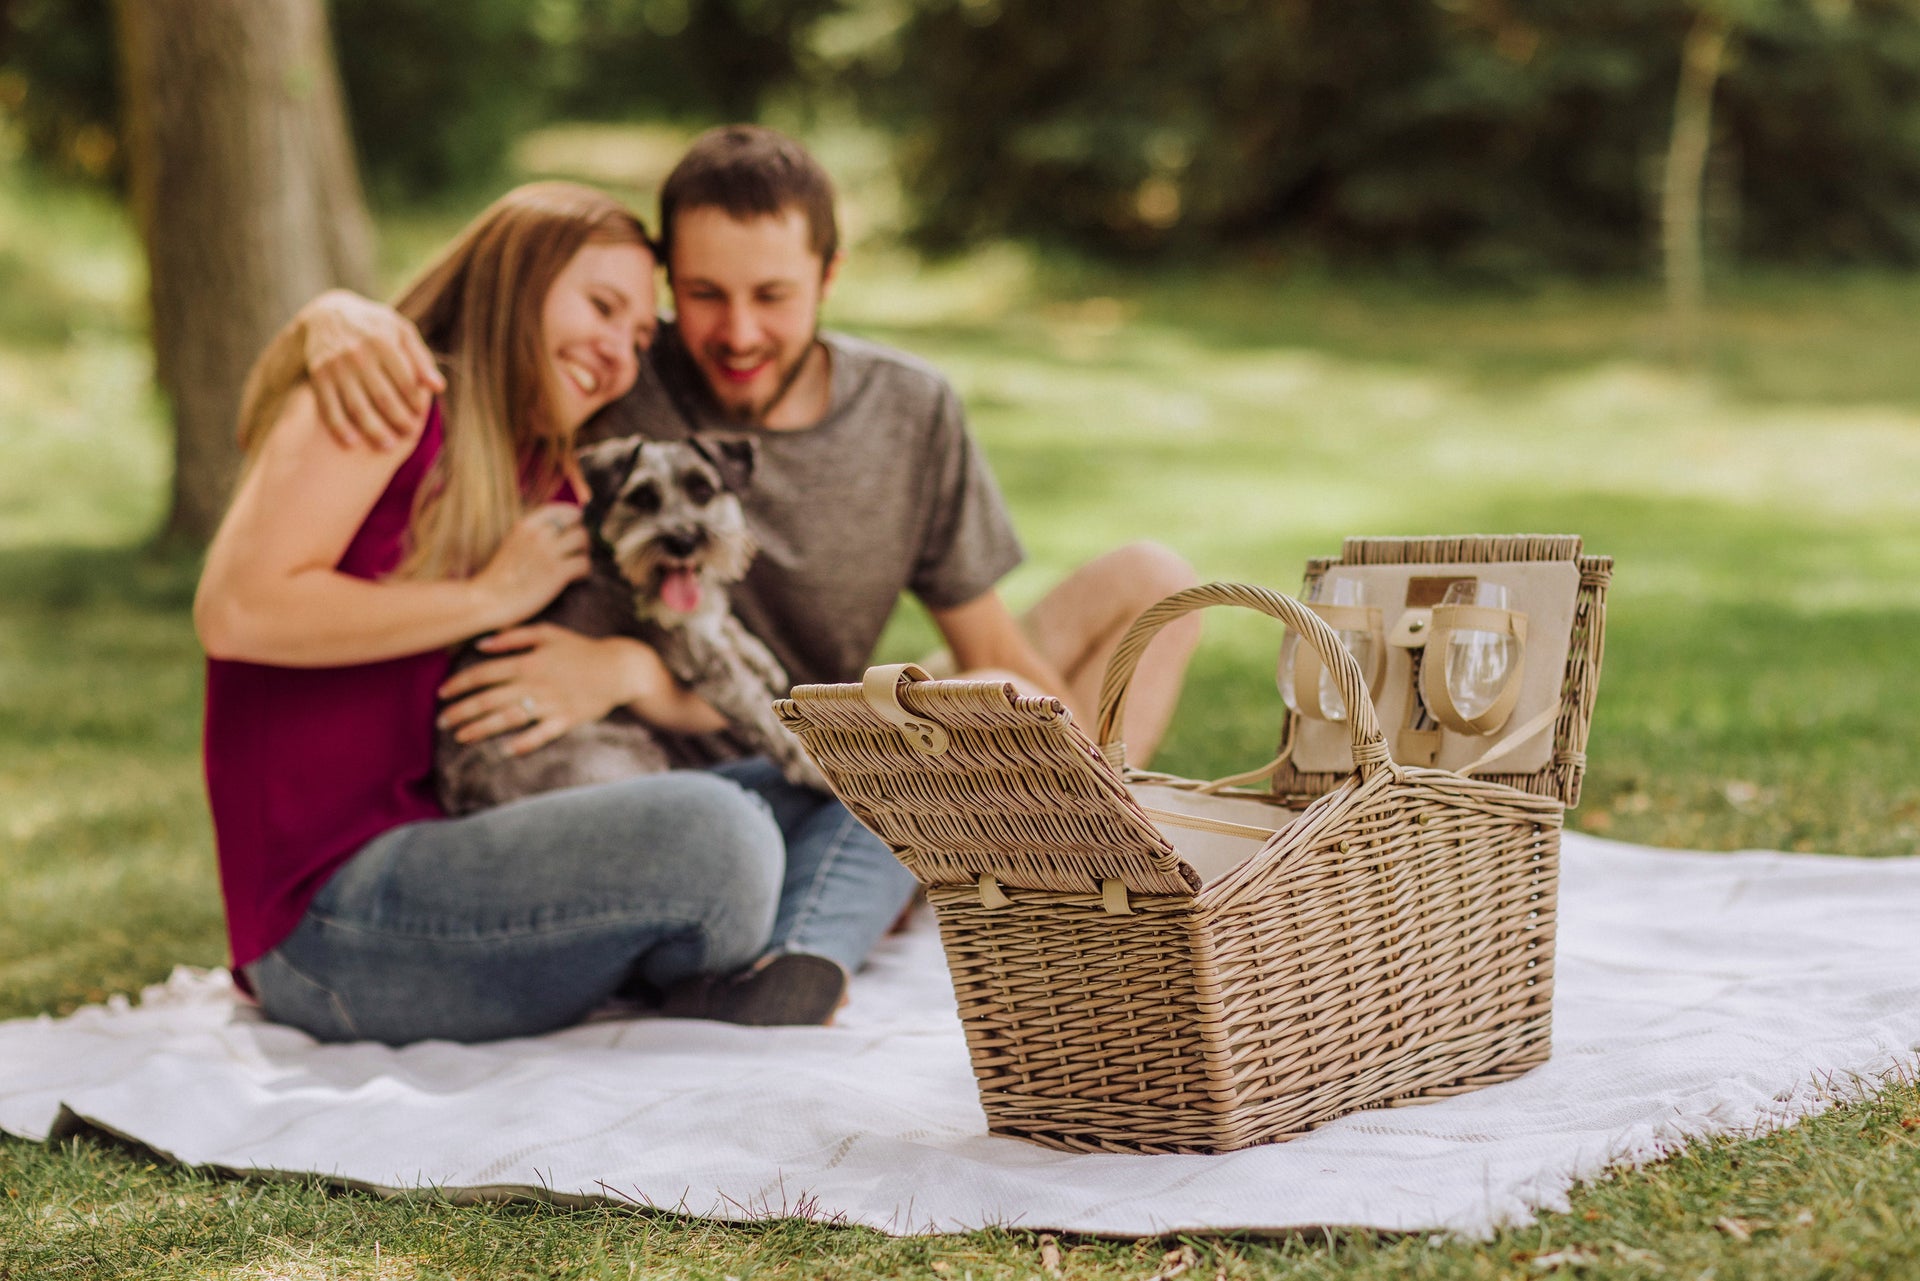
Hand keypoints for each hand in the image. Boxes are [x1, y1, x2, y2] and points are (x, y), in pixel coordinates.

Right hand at [301, 289, 445, 448]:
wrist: (326, 315)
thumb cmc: (374, 326)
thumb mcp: (401, 331)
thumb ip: (420, 358)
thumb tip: (439, 387)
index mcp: (383, 342)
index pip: (404, 380)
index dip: (414, 401)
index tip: (420, 415)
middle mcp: (358, 355)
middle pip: (382, 397)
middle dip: (398, 420)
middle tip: (407, 434)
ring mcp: (336, 366)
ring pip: (357, 406)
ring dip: (372, 429)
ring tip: (387, 446)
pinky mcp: (318, 376)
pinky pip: (328, 406)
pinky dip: (339, 426)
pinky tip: (352, 442)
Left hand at [438, 626, 671, 755]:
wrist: (620, 667)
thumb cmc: (580, 648)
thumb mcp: (549, 632)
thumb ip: (514, 636)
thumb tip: (481, 644)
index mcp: (529, 661)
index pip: (484, 673)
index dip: (459, 684)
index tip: (442, 694)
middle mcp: (536, 683)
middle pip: (490, 699)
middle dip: (461, 711)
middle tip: (441, 722)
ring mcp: (551, 703)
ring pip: (508, 718)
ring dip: (481, 729)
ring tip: (460, 737)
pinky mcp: (567, 720)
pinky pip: (541, 735)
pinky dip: (523, 743)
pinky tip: (504, 751)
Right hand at [472, 505, 590, 628]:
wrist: (488, 601)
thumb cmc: (498, 577)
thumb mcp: (511, 544)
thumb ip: (530, 535)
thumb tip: (553, 530)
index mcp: (525, 526)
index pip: (558, 509)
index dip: (571, 515)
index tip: (575, 523)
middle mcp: (537, 535)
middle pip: (575, 521)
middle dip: (580, 532)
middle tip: (579, 546)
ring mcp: (548, 553)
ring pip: (582, 538)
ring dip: (585, 550)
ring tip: (578, 561)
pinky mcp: (557, 573)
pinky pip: (584, 563)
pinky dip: (584, 570)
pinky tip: (576, 577)